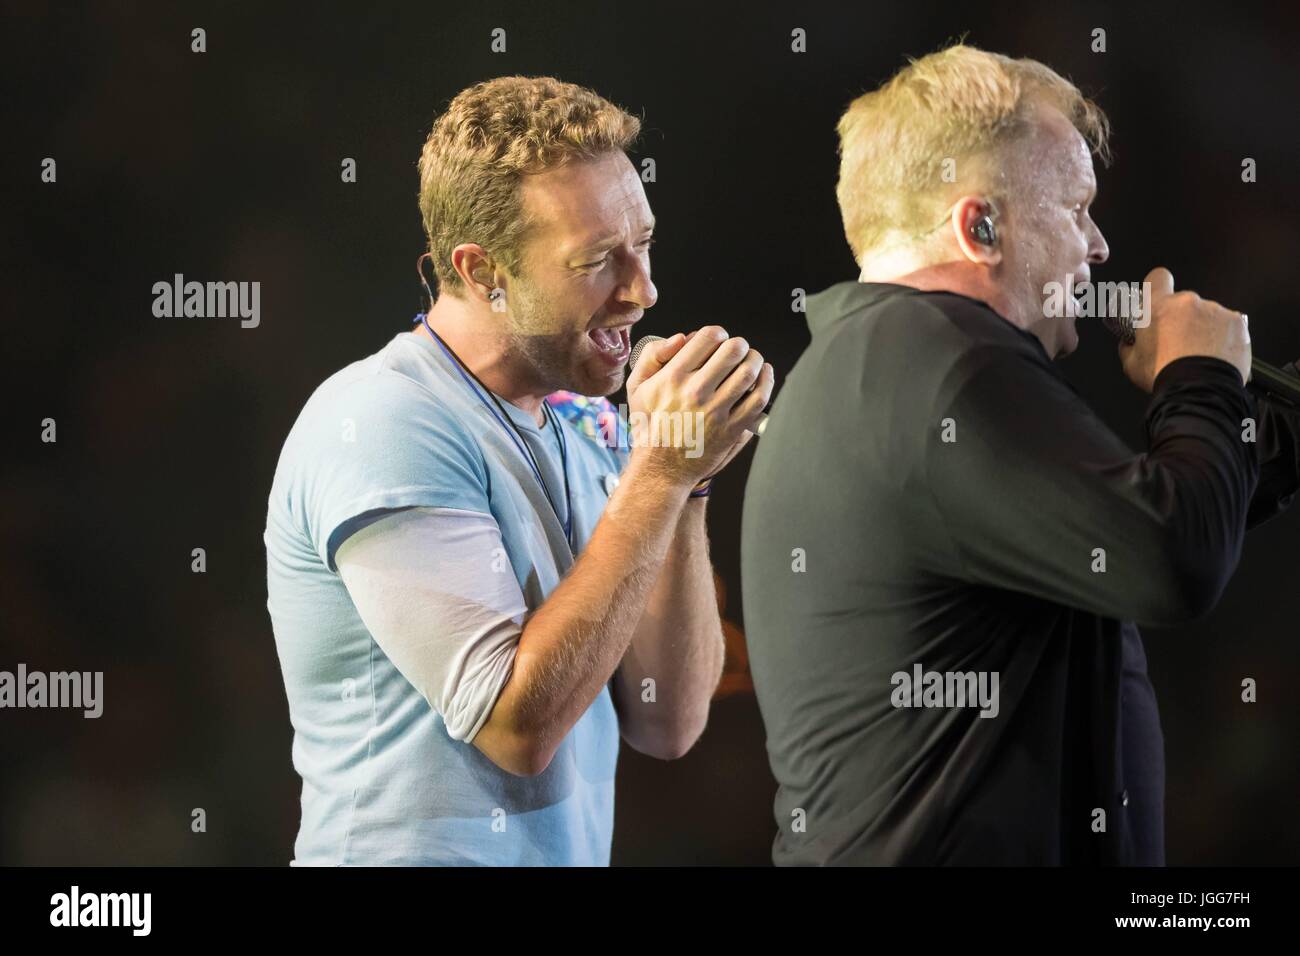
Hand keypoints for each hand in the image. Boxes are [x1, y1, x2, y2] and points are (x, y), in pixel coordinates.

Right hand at [625, 326, 773, 487]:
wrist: (660, 468)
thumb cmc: (650, 426)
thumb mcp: (637, 387)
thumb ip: (652, 355)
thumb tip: (681, 337)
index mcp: (673, 376)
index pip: (708, 337)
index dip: (718, 333)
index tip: (718, 340)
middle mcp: (695, 391)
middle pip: (733, 350)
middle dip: (739, 344)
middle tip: (737, 350)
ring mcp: (716, 411)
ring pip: (749, 372)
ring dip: (755, 360)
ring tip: (752, 360)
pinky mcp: (732, 428)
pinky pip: (758, 399)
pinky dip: (766, 382)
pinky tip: (764, 376)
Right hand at [1120, 267, 1250, 392]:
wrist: (1198, 389)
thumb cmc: (1163, 375)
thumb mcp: (1131, 364)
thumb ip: (1129, 346)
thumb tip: (1129, 344)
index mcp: (1158, 307)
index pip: (1157, 278)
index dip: (1158, 286)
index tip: (1158, 300)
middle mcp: (1188, 302)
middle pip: (1184, 303)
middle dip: (1182, 319)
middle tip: (1178, 343)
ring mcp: (1215, 310)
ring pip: (1207, 315)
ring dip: (1204, 329)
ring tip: (1201, 355)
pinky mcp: (1237, 322)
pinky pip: (1229, 326)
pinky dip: (1224, 337)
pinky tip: (1218, 355)